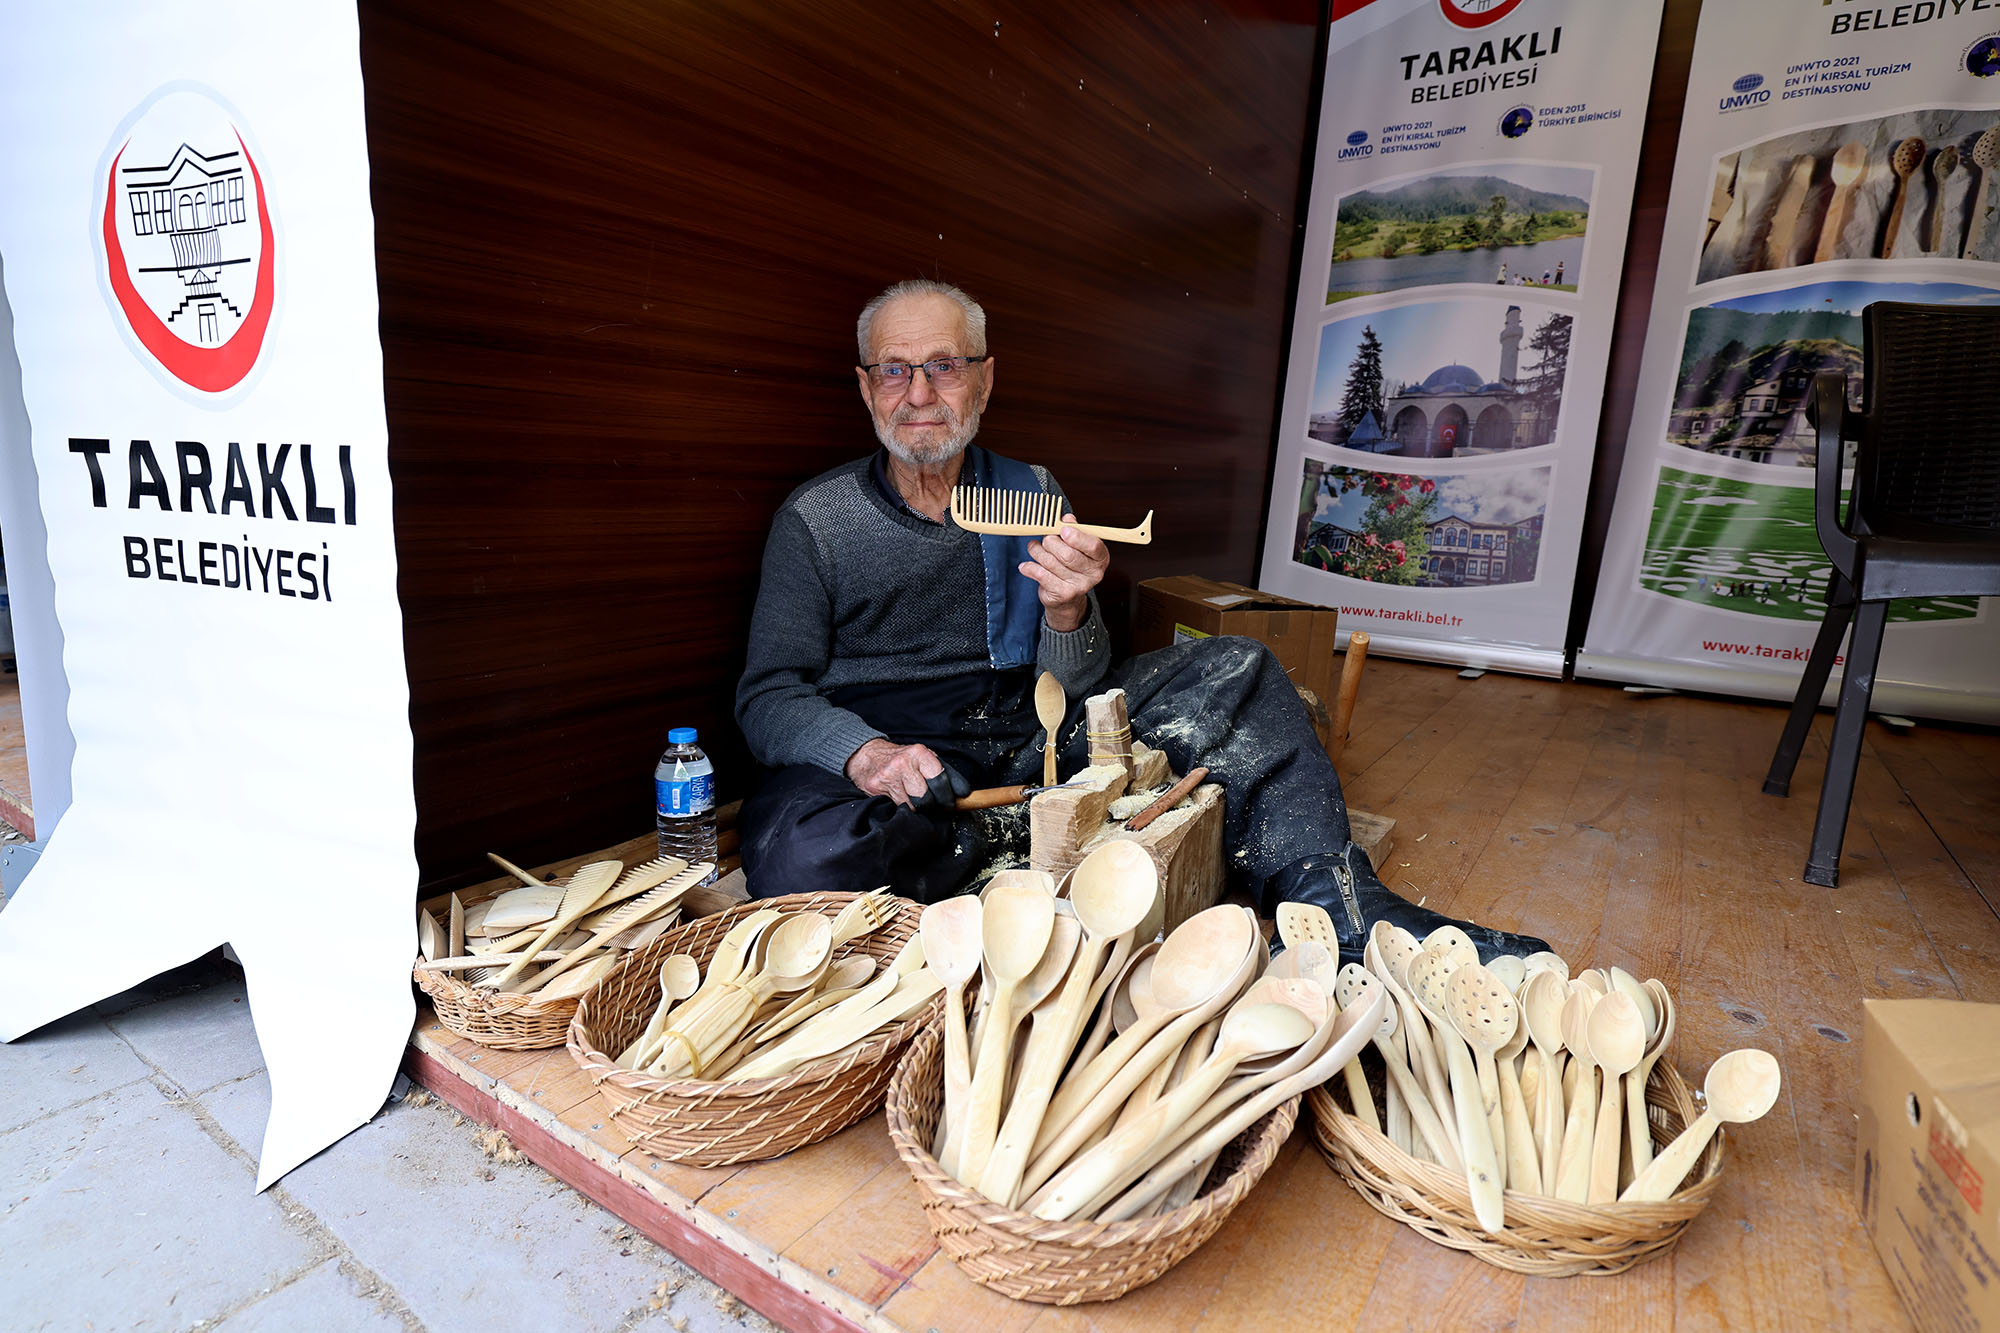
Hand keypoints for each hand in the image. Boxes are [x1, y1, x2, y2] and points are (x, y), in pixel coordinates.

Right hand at [845, 738, 945, 806]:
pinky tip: (901, 798)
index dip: (947, 796)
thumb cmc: (901, 759)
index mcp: (919, 753)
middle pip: (927, 798)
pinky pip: (897, 807)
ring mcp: (888, 776)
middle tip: (933, 802)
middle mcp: (903, 763)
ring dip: (917, 807)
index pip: (940, 781)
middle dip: (932, 804)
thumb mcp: (924, 758)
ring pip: (912, 806)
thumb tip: (963, 792)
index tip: (951, 802)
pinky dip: (903, 807)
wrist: (867, 755)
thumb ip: (944, 773)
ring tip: (915, 798)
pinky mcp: (876, 787)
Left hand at [1019, 514, 1107, 632]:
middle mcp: (1093, 574)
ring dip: (1038, 552)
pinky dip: (1030, 567)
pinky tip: (1025, 565)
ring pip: (1051, 562)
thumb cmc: (1071, 567)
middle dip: (1051, 543)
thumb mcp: (1076, 546)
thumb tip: (1067, 518)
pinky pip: (1041, 575)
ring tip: (1034, 548)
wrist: (1066, 599)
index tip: (1062, 530)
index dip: (1076, 536)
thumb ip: (1073, 530)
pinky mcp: (1062, 594)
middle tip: (1045, 539)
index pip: (1093, 545)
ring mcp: (1079, 586)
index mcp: (1100, 558)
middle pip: (1068, 554)